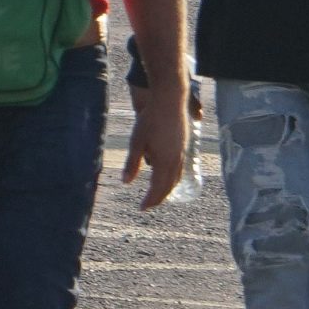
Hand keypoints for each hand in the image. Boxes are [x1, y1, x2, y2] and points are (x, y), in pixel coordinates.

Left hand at [121, 78, 190, 210]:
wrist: (170, 100)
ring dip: (167, 189)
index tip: (142, 208)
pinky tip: (167, 175)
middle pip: (169, 186)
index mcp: (164, 162)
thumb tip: (125, 182)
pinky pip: (180, 168)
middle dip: (159, 197)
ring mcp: (181, 152)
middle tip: (148, 205)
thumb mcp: (136, 141)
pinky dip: (173, 178)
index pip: (158, 188)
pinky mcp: (183, 145)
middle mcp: (176, 160)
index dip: (150, 200)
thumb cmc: (150, 120)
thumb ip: (132, 163)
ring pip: (176, 178)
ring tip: (158, 194)